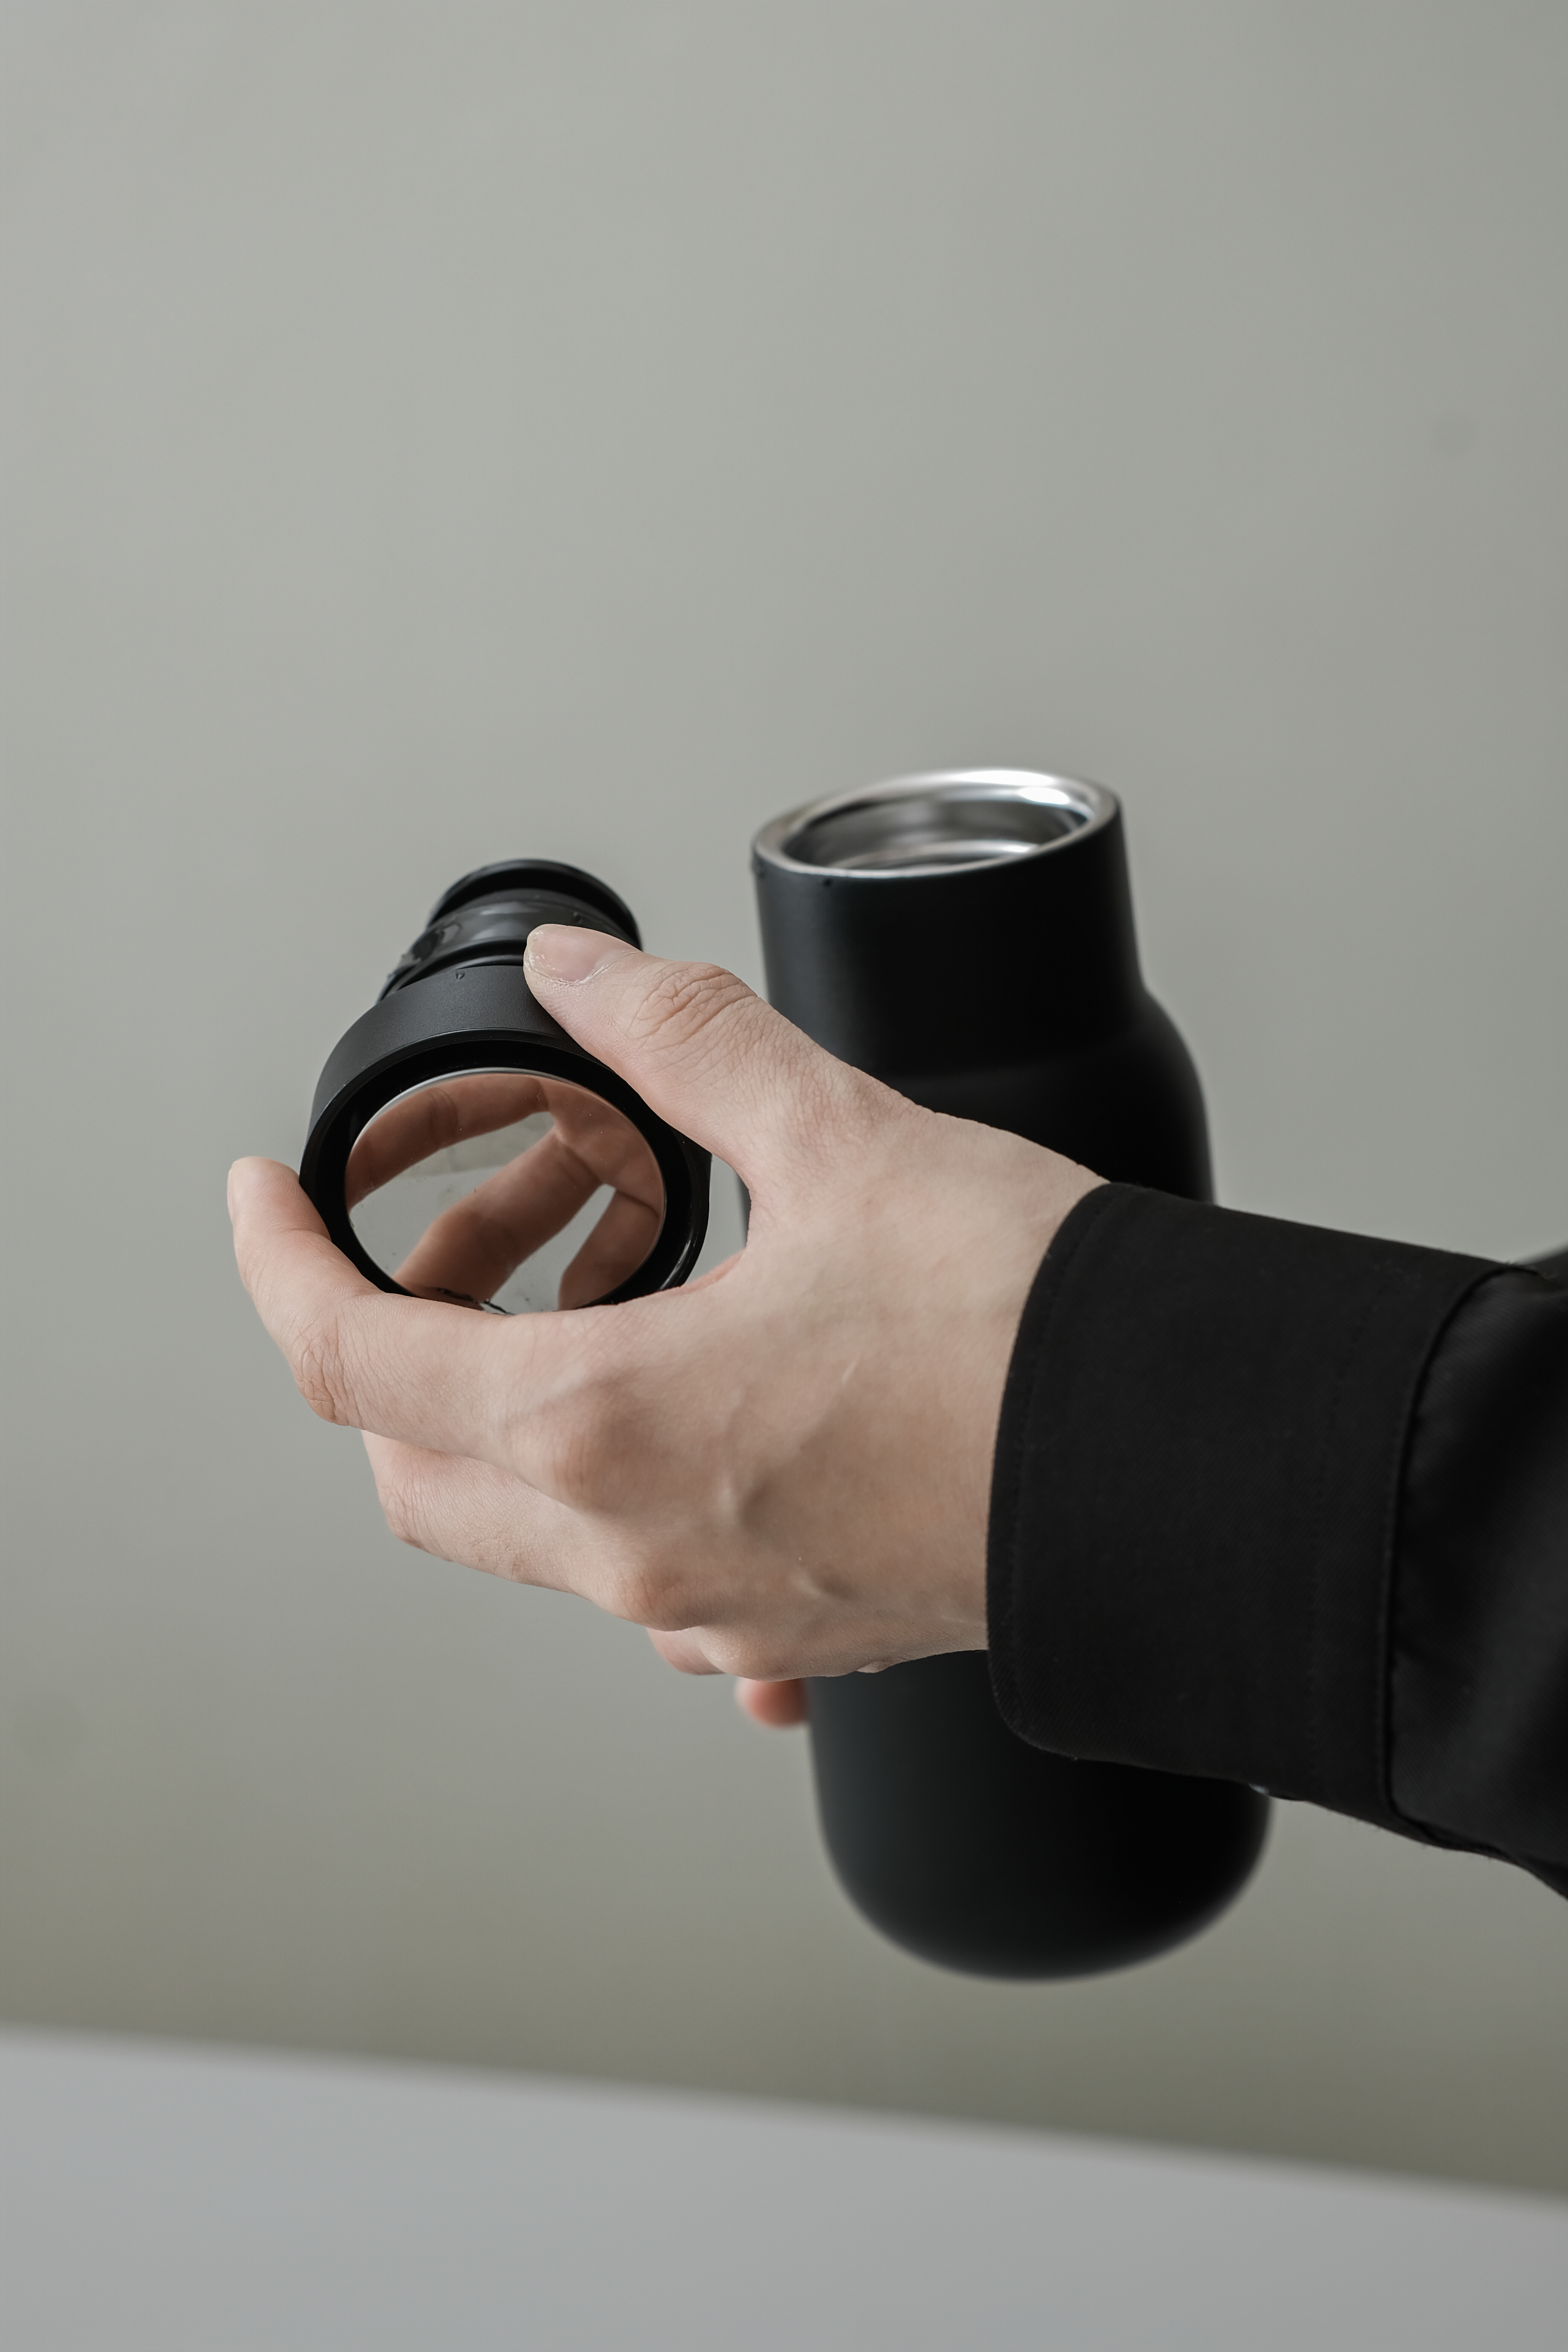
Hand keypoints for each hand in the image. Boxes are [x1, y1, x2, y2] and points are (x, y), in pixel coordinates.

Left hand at [229, 927, 1099, 1720]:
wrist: (1190, 1467)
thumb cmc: (1030, 1334)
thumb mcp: (841, 1140)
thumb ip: (687, 1042)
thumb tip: (592, 978)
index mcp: (607, 1426)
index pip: (348, 1357)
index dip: (275, 1261)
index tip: (261, 1198)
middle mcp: (635, 1550)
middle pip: (411, 1463)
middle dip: (390, 1337)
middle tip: (456, 1231)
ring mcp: (708, 1614)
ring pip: (521, 1528)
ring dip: (507, 1409)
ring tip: (591, 1292)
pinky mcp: (792, 1634)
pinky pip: (650, 1589)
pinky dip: (630, 1494)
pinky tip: (699, 1425)